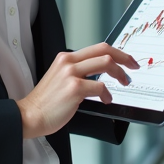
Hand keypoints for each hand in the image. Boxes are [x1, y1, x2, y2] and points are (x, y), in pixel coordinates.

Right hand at [16, 43, 139, 138]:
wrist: (30, 115)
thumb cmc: (46, 102)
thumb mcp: (60, 78)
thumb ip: (77, 72)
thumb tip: (101, 73)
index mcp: (65, 58)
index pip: (98, 47)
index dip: (117, 52)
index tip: (127, 60)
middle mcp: (68, 62)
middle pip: (105, 50)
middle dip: (124, 58)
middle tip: (133, 67)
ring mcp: (70, 74)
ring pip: (106, 63)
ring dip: (120, 74)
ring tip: (124, 83)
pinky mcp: (74, 88)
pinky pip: (100, 87)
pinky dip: (107, 94)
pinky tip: (106, 100)